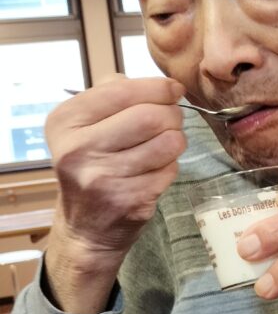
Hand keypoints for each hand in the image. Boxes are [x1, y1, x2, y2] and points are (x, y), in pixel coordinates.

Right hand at [44, 77, 186, 312]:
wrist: (86, 227)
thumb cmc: (92, 165)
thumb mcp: (84, 126)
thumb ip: (113, 95)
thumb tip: (163, 85)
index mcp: (65, 122)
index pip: (122, 91)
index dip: (158, 87)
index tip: (174, 90)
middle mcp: (78, 150)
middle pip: (151, 116)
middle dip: (173, 115)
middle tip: (173, 120)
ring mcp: (103, 179)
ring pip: (168, 143)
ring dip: (176, 141)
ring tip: (165, 145)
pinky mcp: (130, 201)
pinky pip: (170, 170)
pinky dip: (171, 166)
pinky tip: (156, 171)